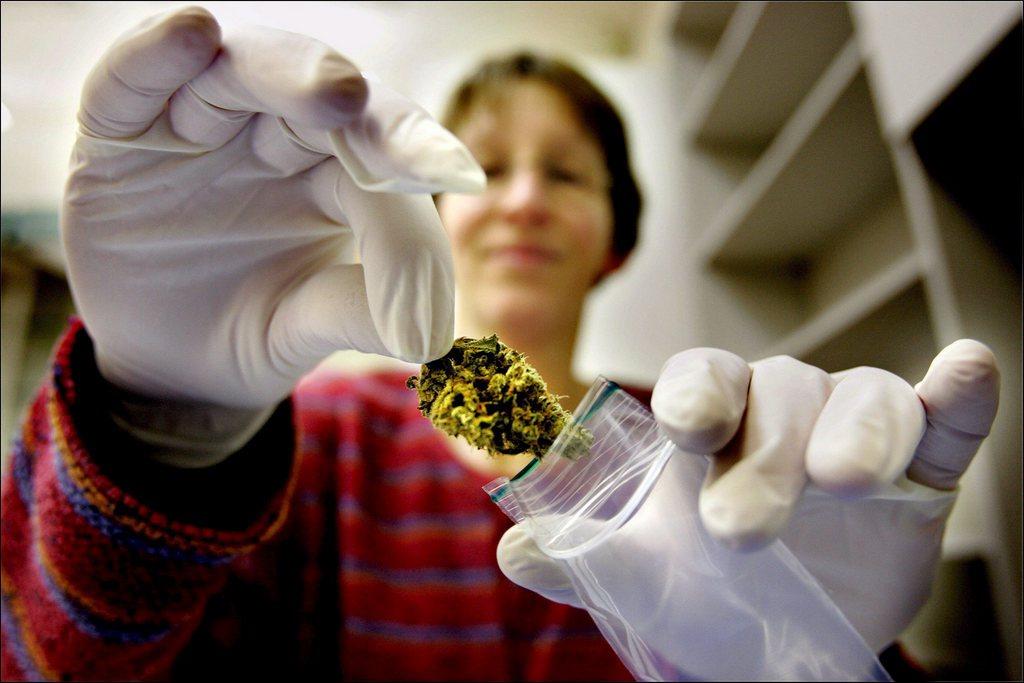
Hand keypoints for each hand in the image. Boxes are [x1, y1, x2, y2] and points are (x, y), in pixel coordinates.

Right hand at [63, 7, 483, 408]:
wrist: (167, 364)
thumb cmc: (250, 328)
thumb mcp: (305, 324)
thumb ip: (356, 310)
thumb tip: (432, 335)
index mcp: (332, 173)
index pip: (377, 154)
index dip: (411, 157)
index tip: (457, 173)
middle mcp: (271, 135)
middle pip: (316, 93)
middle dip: (349, 99)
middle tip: (370, 108)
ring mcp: (196, 126)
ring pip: (236, 73)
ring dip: (278, 72)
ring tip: (329, 89)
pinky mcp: (119, 132)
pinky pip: (132, 81)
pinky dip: (154, 53)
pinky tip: (191, 32)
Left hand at [498, 339, 998, 651]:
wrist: (777, 632)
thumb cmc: (702, 585)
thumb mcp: (641, 577)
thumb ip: (583, 559)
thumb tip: (515, 553)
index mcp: (712, 419)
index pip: (703, 380)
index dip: (697, 395)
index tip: (688, 432)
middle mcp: (781, 411)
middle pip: (780, 399)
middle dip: (763, 458)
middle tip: (740, 533)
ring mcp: (854, 435)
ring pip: (863, 402)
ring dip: (856, 433)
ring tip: (844, 482)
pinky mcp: (921, 472)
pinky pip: (944, 423)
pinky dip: (959, 398)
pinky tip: (964, 372)